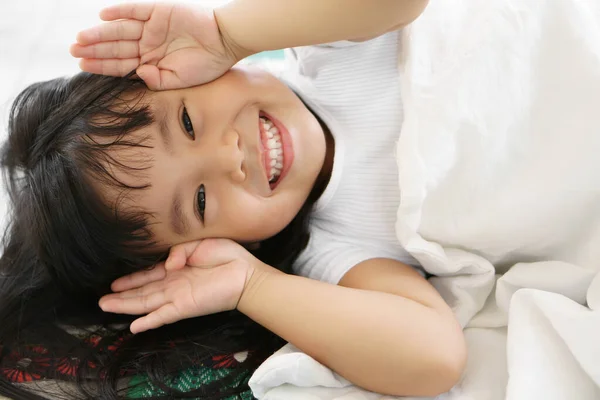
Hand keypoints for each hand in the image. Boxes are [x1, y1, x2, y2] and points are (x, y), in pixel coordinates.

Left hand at [70, 3, 248, 89]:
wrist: (225, 42)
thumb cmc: (206, 65)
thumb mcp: (179, 81)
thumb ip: (156, 80)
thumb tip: (138, 73)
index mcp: (151, 62)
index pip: (121, 64)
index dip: (101, 65)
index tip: (82, 65)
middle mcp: (148, 44)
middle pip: (116, 46)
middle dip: (94, 48)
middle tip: (73, 49)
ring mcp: (152, 27)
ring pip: (120, 29)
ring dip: (101, 33)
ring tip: (81, 37)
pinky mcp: (159, 11)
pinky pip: (136, 10)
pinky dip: (120, 11)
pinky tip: (102, 16)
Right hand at [99, 238, 256, 333]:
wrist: (245, 272)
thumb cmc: (226, 255)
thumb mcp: (198, 244)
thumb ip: (178, 252)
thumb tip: (167, 266)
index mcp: (176, 269)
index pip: (148, 276)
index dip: (131, 279)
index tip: (113, 283)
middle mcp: (174, 285)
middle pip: (142, 292)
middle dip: (121, 296)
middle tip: (100, 300)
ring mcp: (178, 297)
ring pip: (146, 303)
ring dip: (126, 306)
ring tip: (105, 307)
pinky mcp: (186, 306)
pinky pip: (163, 315)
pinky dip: (149, 321)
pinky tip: (133, 326)